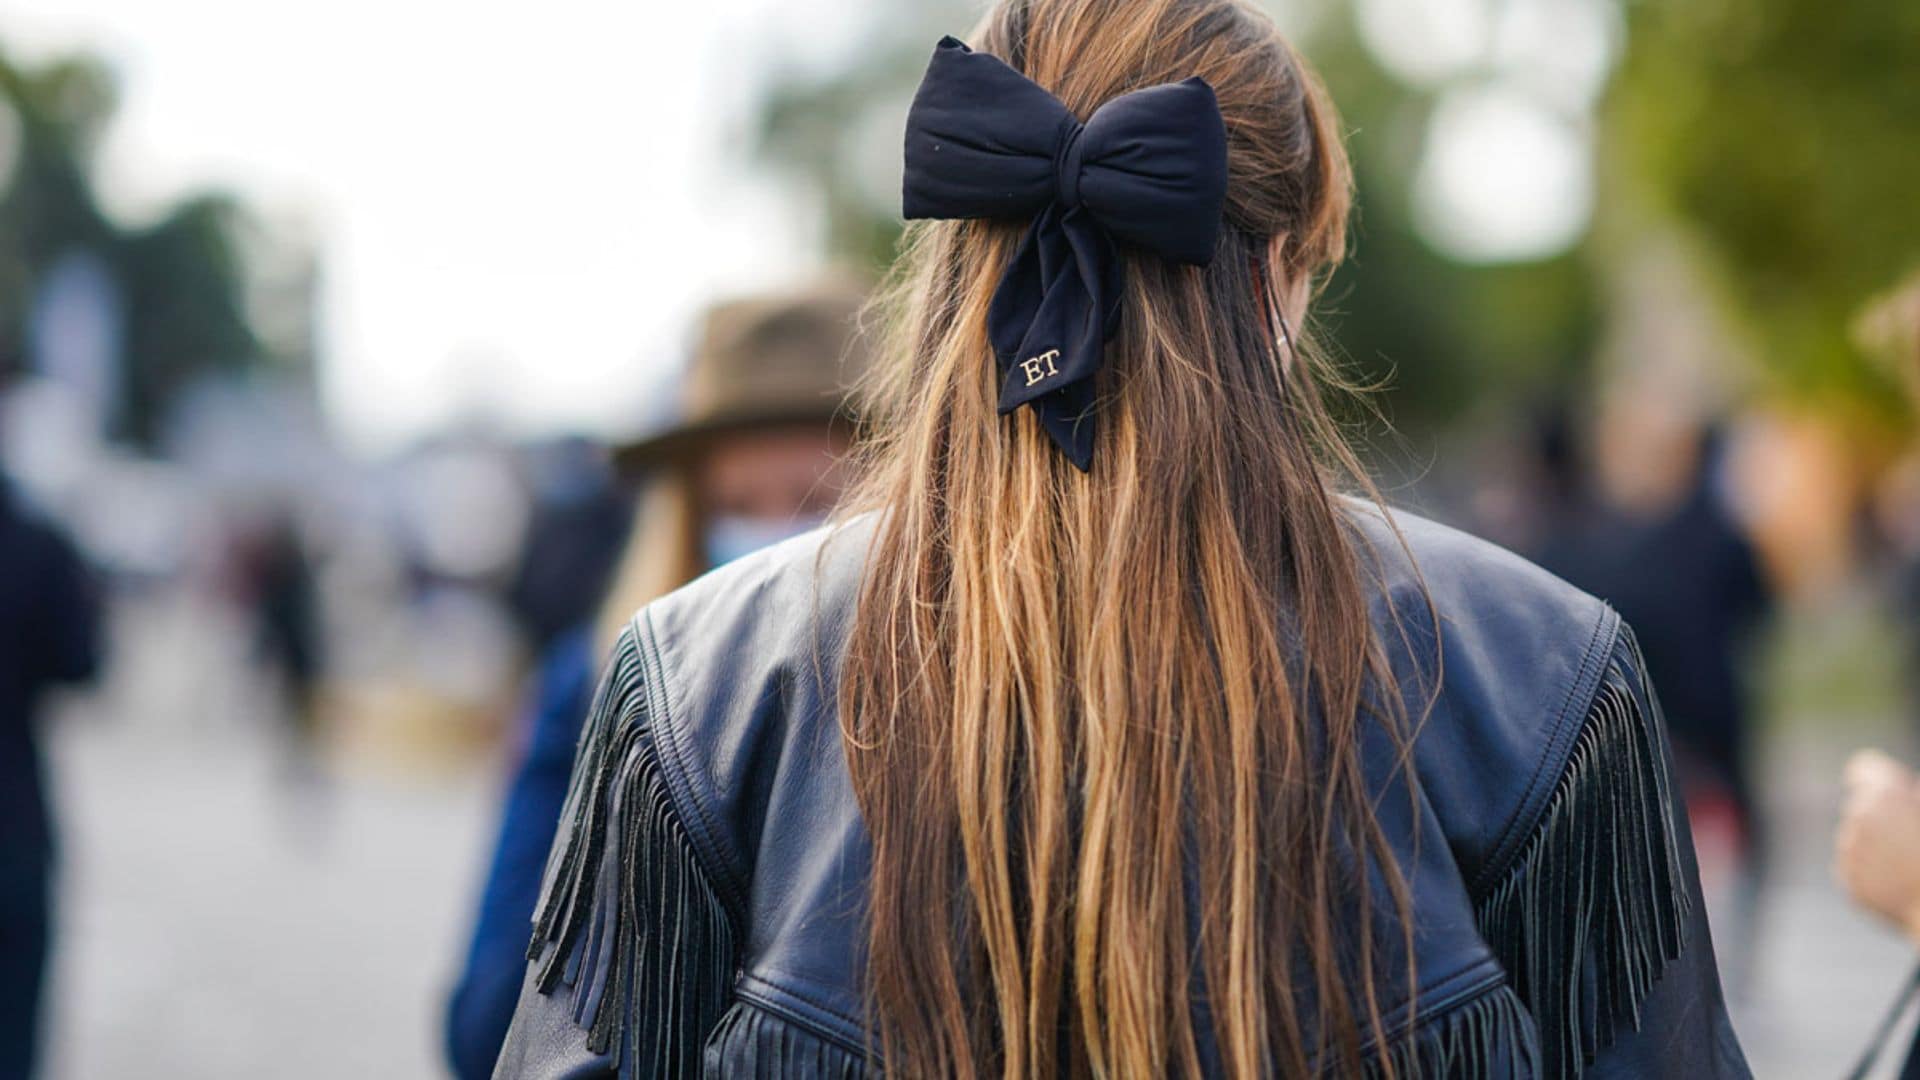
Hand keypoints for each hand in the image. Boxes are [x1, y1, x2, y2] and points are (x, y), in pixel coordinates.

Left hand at [1836, 749, 1919, 942]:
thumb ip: (1914, 793)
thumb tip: (1907, 791)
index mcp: (1884, 794)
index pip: (1864, 769)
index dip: (1874, 775)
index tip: (1877, 781)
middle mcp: (1858, 817)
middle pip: (1862, 806)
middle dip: (1882, 816)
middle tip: (1912, 836)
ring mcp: (1850, 851)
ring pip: (1857, 839)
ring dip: (1876, 846)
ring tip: (1910, 863)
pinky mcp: (1850, 881)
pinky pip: (1857, 868)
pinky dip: (1874, 873)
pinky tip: (1902, 883)